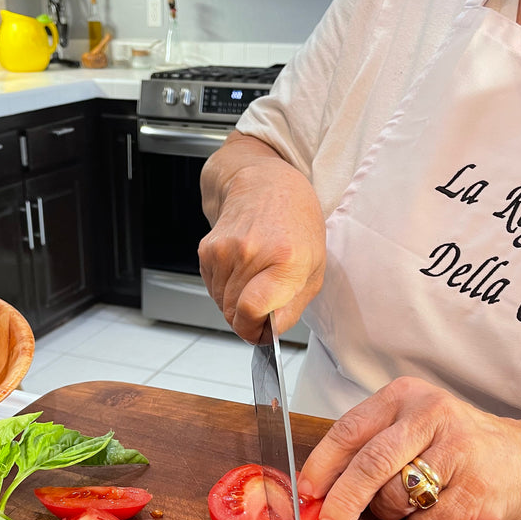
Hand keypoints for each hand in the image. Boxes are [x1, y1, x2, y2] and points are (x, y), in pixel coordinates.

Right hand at [198, 134, 325, 343]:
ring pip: (221, 305)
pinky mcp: (207, 251)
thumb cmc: (295, 225)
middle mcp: (250, 253)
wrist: (265, 186)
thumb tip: (269, 333)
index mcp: (285, 260)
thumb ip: (291, 308)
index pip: (251, 312)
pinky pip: (212, 290)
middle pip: (234, 314)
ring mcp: (224, 251)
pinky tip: (242, 269)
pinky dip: (226, 289)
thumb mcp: (313, 269)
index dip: (254, 330)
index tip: (262, 332)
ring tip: (255, 279)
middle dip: (248, 320)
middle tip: (265, 305)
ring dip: (237, 303)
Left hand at [297, 376, 520, 519]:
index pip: (349, 431)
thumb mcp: (411, 430)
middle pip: (370, 465)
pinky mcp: (478, 487)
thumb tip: (313, 492)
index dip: (321, 467)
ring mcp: (458, 450)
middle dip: (342, 503)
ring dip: (392, 514)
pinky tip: (438, 513)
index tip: (304, 496)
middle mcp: (431, 415)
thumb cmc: (457, 446)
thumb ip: (366, 450)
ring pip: (396, 497)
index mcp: (404, 397)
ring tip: (413, 502)